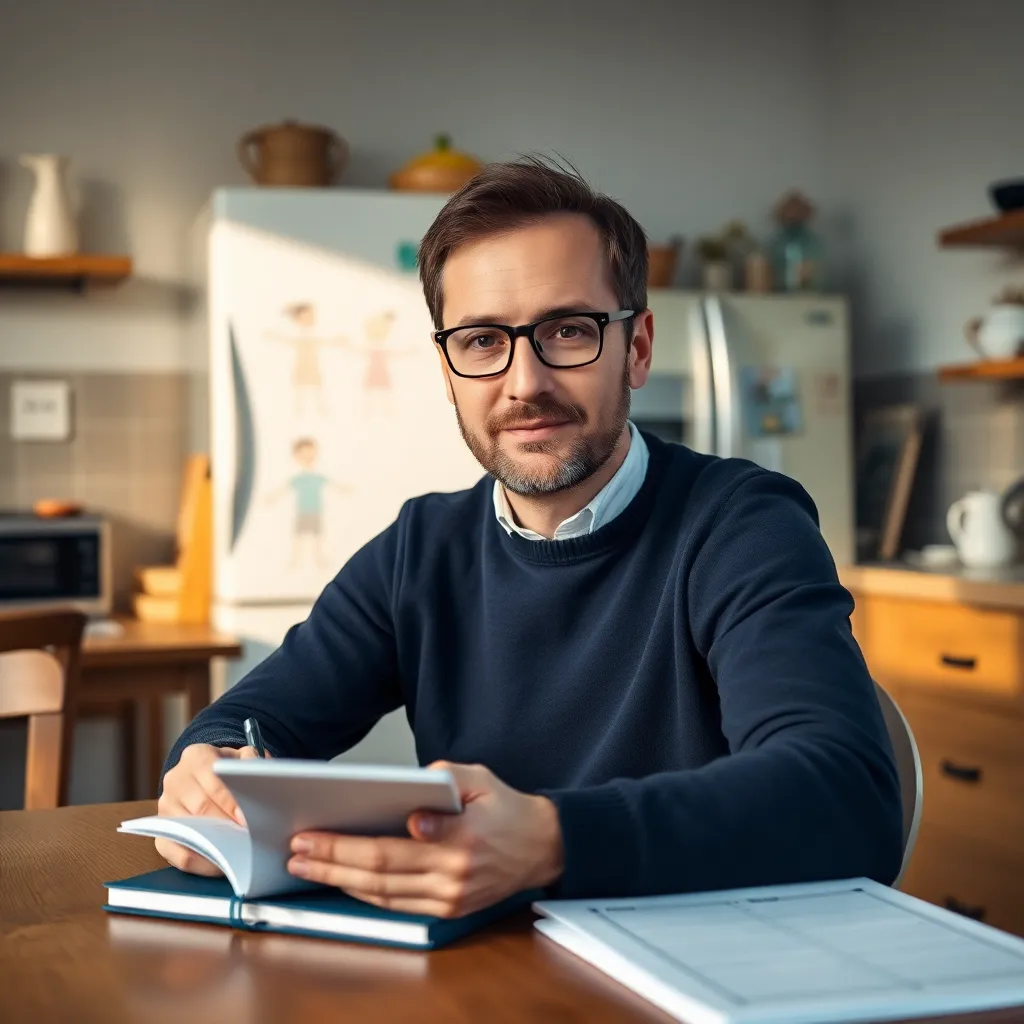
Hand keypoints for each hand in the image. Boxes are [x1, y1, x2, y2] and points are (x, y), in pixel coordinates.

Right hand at [155, 743, 263, 875]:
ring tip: (237, 854)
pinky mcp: (161, 832)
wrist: (204, 775)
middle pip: (201, 807)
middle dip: (226, 825)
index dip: (231, 802)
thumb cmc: (227, 770)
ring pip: (189, 832)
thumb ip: (252, 763)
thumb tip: (261, 779)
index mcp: (196, 756)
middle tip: (247, 839)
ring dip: (215, 846)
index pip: (214, 781)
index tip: (247, 819)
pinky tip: (222, 864)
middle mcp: (175, 779)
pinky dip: (201, 864)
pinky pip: (178, 854)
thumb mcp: (241, 757)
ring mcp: (164, 807)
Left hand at [287, 762, 563, 917]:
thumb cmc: (506, 807)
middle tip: (298, 850)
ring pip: (384, 894)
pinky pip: (398, 905)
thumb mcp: (479, 778)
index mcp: (461, 839)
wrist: (542, 845)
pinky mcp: (449, 910)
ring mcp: (451, 898)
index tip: (318, 834)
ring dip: (340, 881)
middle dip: (332, 862)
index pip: (393, 846)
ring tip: (307, 866)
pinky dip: (366, 895)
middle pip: (380, 873)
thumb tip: (412, 810)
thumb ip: (444, 781)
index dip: (351, 845)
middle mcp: (454, 875)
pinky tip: (342, 880)